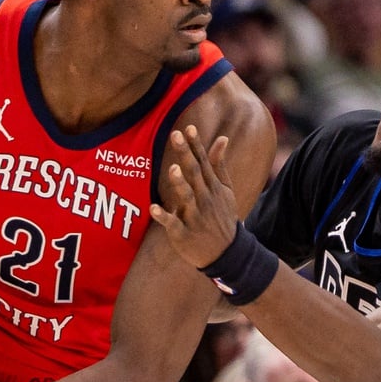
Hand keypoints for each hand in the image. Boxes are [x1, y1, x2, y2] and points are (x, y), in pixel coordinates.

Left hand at [149, 125, 239, 268]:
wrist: (227, 253)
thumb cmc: (222, 217)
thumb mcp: (226, 190)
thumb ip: (219, 164)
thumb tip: (222, 138)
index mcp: (212, 187)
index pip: (204, 162)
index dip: (196, 145)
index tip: (188, 128)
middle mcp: (205, 199)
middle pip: (194, 173)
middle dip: (185, 154)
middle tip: (175, 135)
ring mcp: (195, 217)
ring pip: (187, 197)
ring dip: (179, 184)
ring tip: (172, 169)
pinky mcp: (184, 234)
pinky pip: (172, 224)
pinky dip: (164, 217)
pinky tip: (153, 208)